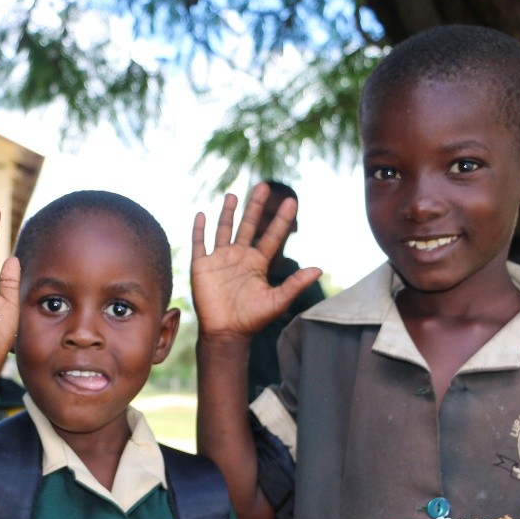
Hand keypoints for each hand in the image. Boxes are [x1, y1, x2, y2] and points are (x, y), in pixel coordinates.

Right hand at [191, 183, 320, 337]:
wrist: (225, 333)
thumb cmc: (252, 319)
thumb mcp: (277, 301)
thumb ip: (295, 284)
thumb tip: (319, 269)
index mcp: (258, 263)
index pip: (272, 236)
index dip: (281, 219)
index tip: (292, 201)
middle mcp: (240, 257)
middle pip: (248, 225)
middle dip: (256, 206)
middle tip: (264, 186)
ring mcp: (220, 259)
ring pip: (224, 229)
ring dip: (228, 212)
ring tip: (233, 195)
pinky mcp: (202, 266)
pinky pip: (201, 243)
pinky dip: (200, 229)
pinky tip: (202, 213)